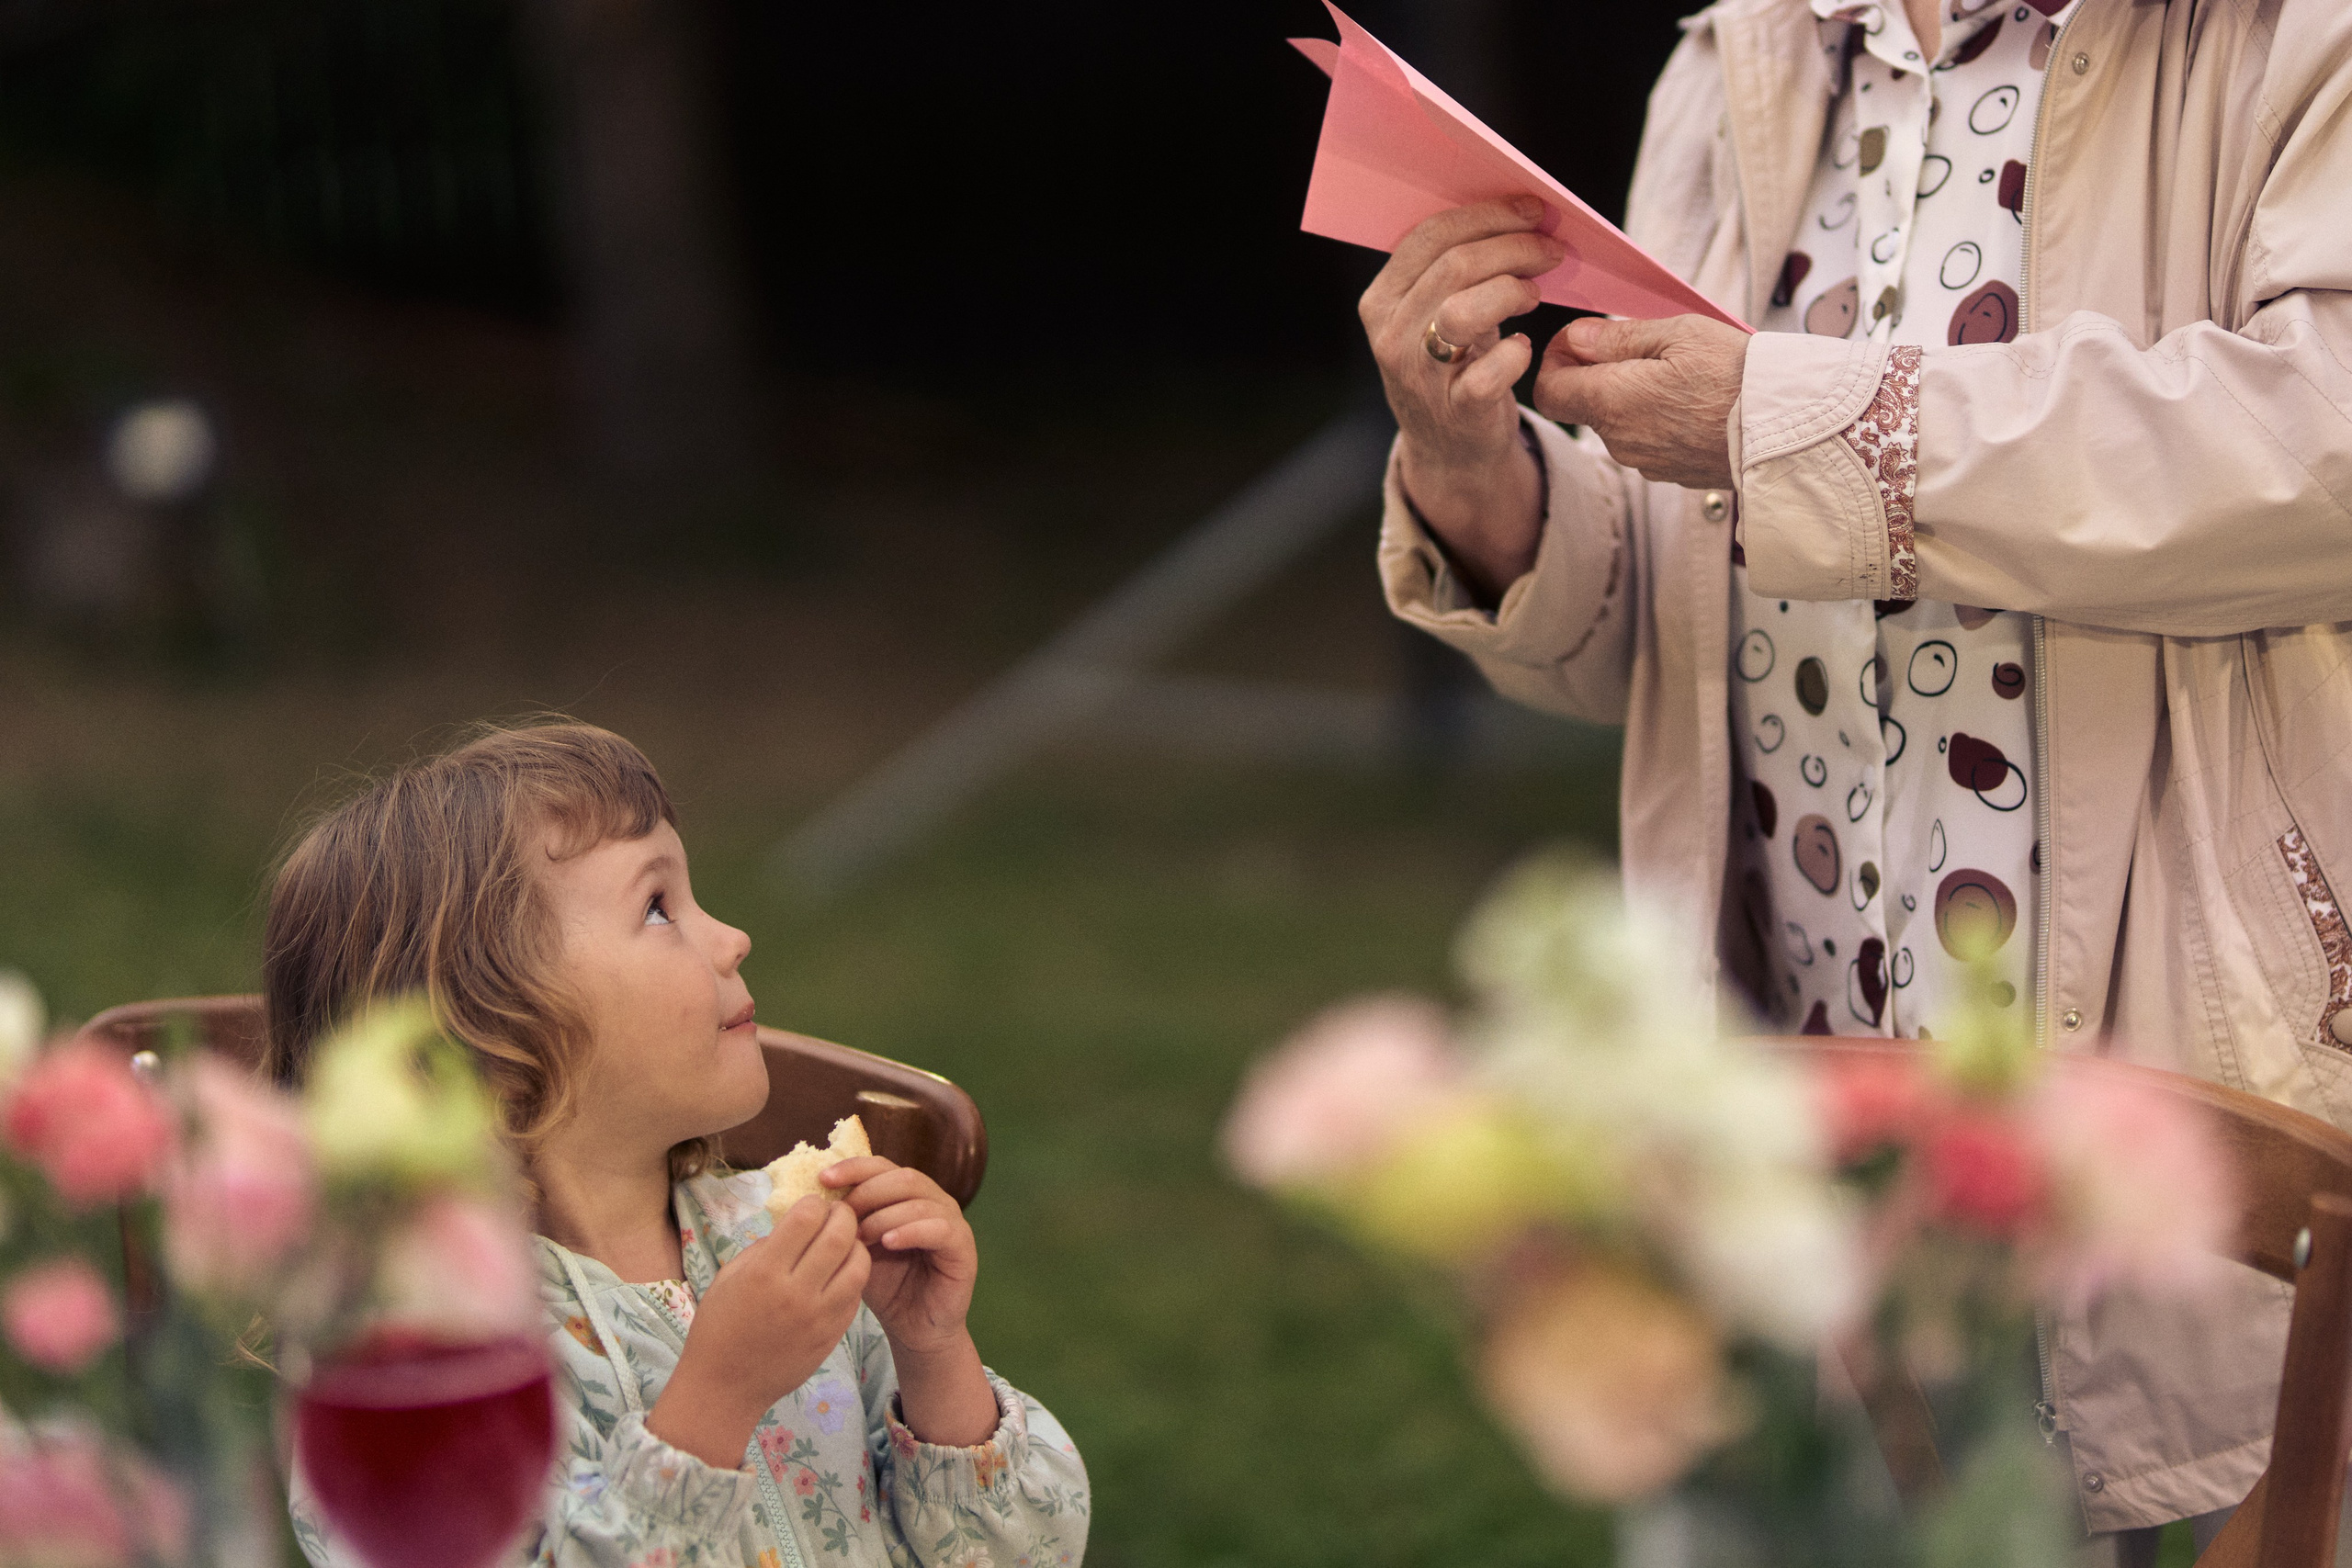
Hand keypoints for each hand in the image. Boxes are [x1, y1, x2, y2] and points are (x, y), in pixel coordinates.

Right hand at [645, 1196, 868, 1468]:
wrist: (725, 1388)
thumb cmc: (719, 1326)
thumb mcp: (730, 1276)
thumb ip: (766, 1246)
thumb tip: (798, 1222)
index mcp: (764, 1273)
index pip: (807, 1218)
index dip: (814, 1203)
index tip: (812, 1205)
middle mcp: (796, 1293)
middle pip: (840, 1236)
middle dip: (843, 1215)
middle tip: (837, 1214)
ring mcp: (819, 1317)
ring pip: (859, 1265)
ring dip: (855, 1245)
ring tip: (844, 1243)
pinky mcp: (833, 1335)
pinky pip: (856, 1294)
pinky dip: (853, 1275)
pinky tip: (840, 1272)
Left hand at [822, 1157, 976, 1354]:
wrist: (913, 1328)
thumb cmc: (885, 1286)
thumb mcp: (858, 1250)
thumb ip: (846, 1223)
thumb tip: (814, 1198)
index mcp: (908, 1195)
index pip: (882, 1166)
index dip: (853, 1168)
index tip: (823, 1179)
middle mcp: (933, 1200)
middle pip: (902, 1176)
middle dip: (867, 1192)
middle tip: (842, 1216)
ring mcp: (952, 1220)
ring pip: (919, 1200)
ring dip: (883, 1215)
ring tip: (860, 1238)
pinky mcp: (963, 1246)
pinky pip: (939, 1228)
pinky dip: (911, 1231)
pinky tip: (888, 1242)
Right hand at [1359, 198, 1561, 599]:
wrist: (1451, 450)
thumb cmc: (1455, 366)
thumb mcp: (1436, 314)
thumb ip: (1454, 269)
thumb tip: (1515, 211)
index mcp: (1382, 300)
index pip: (1429, 236)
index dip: (1487, 215)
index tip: (1533, 210)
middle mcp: (1391, 336)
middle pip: (1454, 266)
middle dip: (1513, 248)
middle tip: (1551, 250)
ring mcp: (1420, 377)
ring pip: (1465, 312)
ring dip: (1512, 291)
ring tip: (1535, 295)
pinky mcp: (1456, 412)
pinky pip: (1490, 372)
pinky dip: (1517, 354)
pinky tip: (1524, 347)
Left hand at [1533, 315, 1748, 488]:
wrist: (1789, 430)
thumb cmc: (1738, 375)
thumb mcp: (1679, 334)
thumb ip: (1618, 338)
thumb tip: (1576, 339)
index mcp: (1611, 402)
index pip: (1548, 392)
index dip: (1554, 362)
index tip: (1579, 342)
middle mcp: (1620, 440)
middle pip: (1584, 406)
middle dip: (1599, 374)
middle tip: (1638, 347)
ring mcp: (1646, 462)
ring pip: (1618, 424)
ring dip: (1632, 397)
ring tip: (1677, 373)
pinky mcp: (1672, 474)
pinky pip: (1648, 442)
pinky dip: (1657, 419)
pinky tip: (1692, 401)